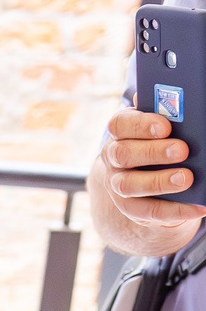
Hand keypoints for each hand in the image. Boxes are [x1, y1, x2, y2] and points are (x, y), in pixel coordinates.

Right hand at [100, 107, 205, 233]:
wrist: (148, 177)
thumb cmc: (162, 141)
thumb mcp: (162, 126)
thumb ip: (166, 112)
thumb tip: (182, 98)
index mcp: (121, 132)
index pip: (120, 124)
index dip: (140, 124)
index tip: (164, 126)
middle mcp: (113, 158)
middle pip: (123, 154)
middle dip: (152, 152)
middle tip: (182, 150)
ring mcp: (118, 184)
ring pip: (129, 184)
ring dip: (159, 182)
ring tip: (187, 179)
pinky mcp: (130, 207)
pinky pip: (147, 211)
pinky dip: (174, 210)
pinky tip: (197, 206)